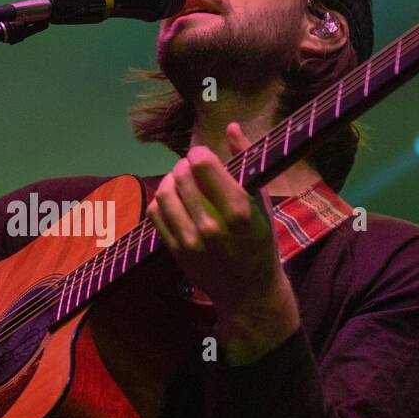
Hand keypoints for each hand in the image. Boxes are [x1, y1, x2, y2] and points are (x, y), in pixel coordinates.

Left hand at [145, 123, 300, 361]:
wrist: (248, 291)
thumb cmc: (261, 243)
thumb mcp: (262, 203)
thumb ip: (246, 163)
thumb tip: (231, 126)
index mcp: (238, 211)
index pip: (202, 164)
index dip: (200, 154)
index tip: (205, 157)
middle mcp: (211, 225)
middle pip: (181, 175)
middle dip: (186, 166)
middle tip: (194, 169)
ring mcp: (189, 240)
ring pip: (164, 192)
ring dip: (171, 180)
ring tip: (182, 182)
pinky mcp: (174, 250)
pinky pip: (156, 213)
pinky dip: (161, 200)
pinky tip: (174, 201)